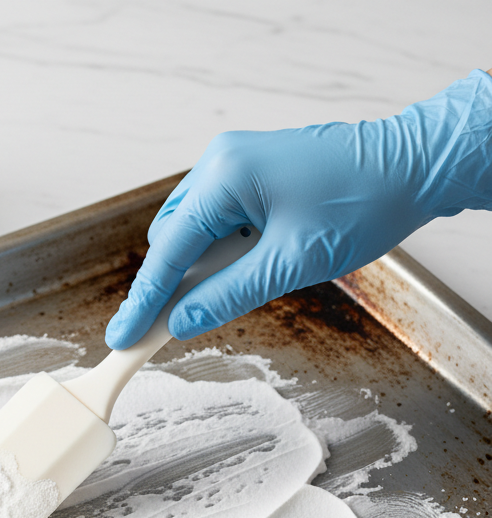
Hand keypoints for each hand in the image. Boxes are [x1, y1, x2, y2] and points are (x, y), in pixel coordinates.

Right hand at [105, 70, 491, 349]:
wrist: (415, 166)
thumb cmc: (362, 204)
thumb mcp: (289, 264)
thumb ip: (226, 296)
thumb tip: (180, 324)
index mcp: (223, 176)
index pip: (166, 253)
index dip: (143, 302)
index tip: (120, 338)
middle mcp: (219, 162)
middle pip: (170, 240)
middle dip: (167, 285)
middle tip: (164, 332)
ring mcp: (233, 164)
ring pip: (190, 231)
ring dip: (195, 269)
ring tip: (221, 296)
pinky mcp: (249, 173)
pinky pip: (213, 220)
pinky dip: (216, 253)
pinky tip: (240, 269)